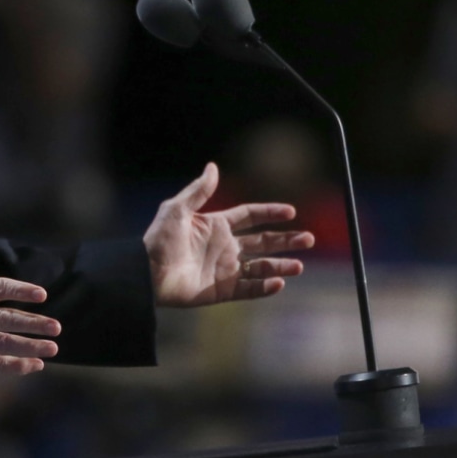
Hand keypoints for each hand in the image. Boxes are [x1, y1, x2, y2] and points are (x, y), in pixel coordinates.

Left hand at [145, 163, 310, 307]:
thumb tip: (213, 166)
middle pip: (264, 241)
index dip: (271, 212)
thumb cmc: (158, 240)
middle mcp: (224, 247)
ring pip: (261, 266)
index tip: (291, 211)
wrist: (147, 274)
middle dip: (287, 240)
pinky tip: (279, 282)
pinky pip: (249, 290)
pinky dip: (265, 287)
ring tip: (299, 265)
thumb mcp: (176, 209)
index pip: (251, 216)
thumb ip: (198, 190)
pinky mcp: (221, 291)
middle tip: (309, 239)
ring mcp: (225, 270)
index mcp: (216, 225)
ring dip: (281, 265)